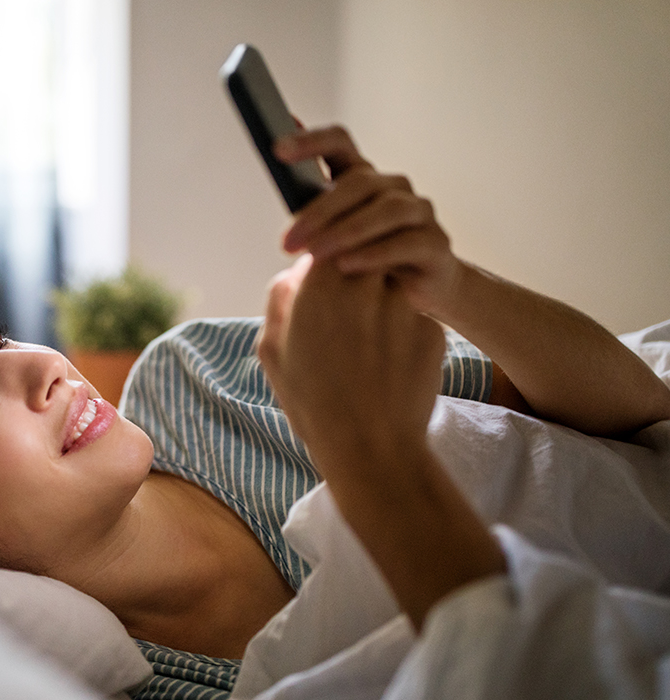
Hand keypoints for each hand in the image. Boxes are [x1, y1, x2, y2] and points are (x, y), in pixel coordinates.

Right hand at [256, 253, 445, 476]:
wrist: (372, 448)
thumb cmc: (313, 402)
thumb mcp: (272, 351)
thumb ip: (281, 299)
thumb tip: (296, 273)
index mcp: (321, 285)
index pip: (326, 243)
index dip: (322, 259)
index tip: (318, 280)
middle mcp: (367, 285)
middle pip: (363, 258)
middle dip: (352, 279)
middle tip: (342, 318)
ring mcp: (404, 306)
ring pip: (389, 288)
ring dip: (378, 306)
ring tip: (364, 351)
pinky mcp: (433, 330)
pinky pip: (412, 318)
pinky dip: (401, 334)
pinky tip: (387, 368)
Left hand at [274, 126, 464, 320]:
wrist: (416, 294)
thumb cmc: (365, 263)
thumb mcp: (332, 242)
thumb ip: (308, 220)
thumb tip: (278, 206)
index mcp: (362, 179)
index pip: (339, 144)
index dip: (311, 142)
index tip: (277, 150)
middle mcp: (393, 188)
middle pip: (358, 182)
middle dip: (318, 212)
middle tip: (287, 242)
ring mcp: (419, 213)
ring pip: (386, 210)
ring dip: (345, 232)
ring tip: (315, 256)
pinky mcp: (435, 244)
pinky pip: (406, 243)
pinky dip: (374, 253)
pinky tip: (347, 265)